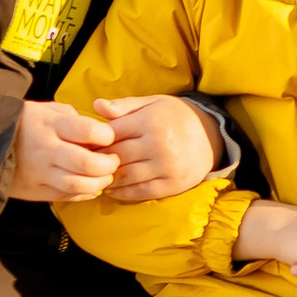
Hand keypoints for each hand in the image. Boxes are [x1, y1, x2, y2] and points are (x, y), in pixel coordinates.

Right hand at [5, 101, 118, 202]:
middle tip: (113, 161)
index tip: (109, 138)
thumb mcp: (48, 110)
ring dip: (99, 183)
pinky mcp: (35, 191)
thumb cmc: (25, 123)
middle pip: (87, 163)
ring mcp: (40, 173)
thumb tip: (98, 132)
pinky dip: (85, 194)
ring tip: (104, 176)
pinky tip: (91, 187)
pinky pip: (66, 196)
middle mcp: (46, 150)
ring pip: (78, 185)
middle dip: (109, 165)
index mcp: (51, 125)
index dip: (107, 136)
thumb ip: (74, 119)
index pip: (89, 131)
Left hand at [96, 94, 224, 201]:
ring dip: (107, 179)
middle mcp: (159, 144)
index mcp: (152, 121)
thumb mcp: (153, 103)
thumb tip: (96, 105)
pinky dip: (122, 193)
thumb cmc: (176, 116)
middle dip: (98, 161)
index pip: (112, 134)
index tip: (84, 146)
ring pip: (125, 176)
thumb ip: (124, 105)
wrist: (211, 136)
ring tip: (97, 177)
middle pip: (117, 156)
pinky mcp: (172, 184)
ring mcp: (167, 166)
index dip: (94, 141)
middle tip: (86, 164)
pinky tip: (112, 188)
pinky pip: (139, 192)